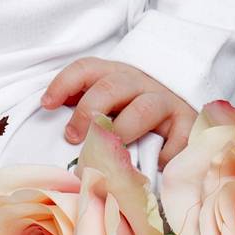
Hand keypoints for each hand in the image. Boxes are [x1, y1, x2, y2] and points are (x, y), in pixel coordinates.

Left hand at [40, 58, 198, 170]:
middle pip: (111, 87)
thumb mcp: (108, 99)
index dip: (63, 83)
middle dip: (88, 111)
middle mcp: (138, 83)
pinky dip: (165, 153)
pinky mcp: (187, 122)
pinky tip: (154, 165)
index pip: (85, 68)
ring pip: (143, 109)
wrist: (181, 102)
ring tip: (110, 151)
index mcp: (114, 74)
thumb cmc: (132, 107)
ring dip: (123, 130)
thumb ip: (83, 104)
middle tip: (73, 136)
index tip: (46, 104)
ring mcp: (164, 101)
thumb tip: (53, 119)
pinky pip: (177, 137)